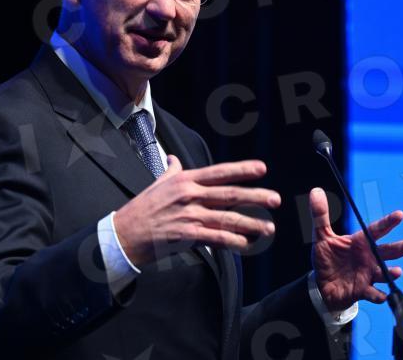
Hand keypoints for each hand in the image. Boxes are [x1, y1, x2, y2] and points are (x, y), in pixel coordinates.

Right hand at [113, 155, 280, 266]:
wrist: (126, 232)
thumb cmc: (142, 208)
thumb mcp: (156, 183)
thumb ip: (171, 171)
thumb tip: (174, 158)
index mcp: (184, 180)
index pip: (219, 172)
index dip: (242, 170)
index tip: (261, 168)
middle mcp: (189, 195)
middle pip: (230, 195)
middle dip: (256, 197)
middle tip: (276, 199)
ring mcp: (189, 215)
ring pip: (227, 218)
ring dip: (251, 224)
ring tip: (269, 227)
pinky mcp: (187, 235)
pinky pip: (216, 238)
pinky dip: (232, 241)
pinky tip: (245, 244)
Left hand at [309, 187, 402, 310]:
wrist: (322, 285)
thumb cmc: (326, 258)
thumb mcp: (321, 236)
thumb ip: (320, 215)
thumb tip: (316, 191)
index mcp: (359, 242)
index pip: (375, 230)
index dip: (387, 222)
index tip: (400, 214)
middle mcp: (368, 257)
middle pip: (389, 251)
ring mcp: (368, 274)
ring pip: (385, 273)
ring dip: (392, 273)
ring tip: (397, 271)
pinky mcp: (363, 290)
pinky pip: (374, 293)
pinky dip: (379, 295)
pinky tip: (382, 295)